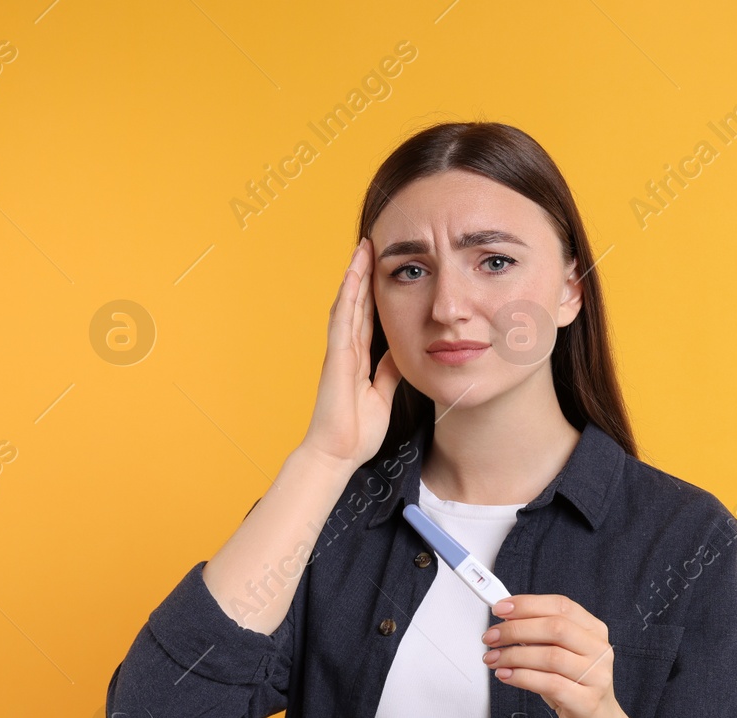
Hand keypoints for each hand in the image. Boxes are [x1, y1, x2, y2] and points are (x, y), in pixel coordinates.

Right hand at [300, 237, 403, 470]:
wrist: (339, 453)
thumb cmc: (356, 431)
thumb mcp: (382, 395)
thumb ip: (387, 372)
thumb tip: (400, 353)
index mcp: (357, 359)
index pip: (367, 317)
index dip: (373, 293)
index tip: (382, 269)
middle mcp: (346, 350)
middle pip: (355, 303)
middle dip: (362, 274)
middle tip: (370, 244)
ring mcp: (339, 352)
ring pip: (346, 305)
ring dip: (353, 276)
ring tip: (361, 248)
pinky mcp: (336, 358)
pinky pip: (342, 321)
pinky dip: (347, 297)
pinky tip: (352, 276)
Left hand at [481, 594, 625, 717]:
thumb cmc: (574, 686)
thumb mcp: (560, 654)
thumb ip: (540, 636)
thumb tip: (507, 620)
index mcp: (594, 631)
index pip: (561, 606)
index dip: (528, 604)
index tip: (501, 609)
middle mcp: (599, 650)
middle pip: (555, 628)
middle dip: (516, 629)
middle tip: (492, 637)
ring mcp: (596, 677)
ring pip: (550, 657)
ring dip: (513, 656)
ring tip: (494, 659)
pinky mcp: (586, 702)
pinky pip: (549, 684)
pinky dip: (522, 677)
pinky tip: (506, 675)